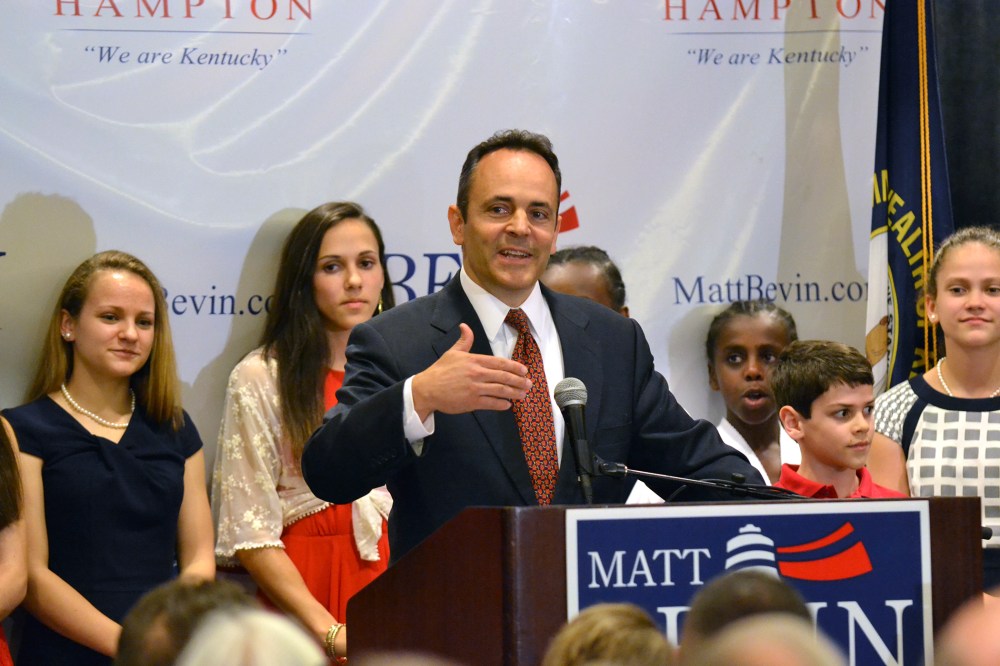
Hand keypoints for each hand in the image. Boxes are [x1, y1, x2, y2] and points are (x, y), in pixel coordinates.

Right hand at [412, 323, 530, 418]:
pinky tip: (508, 405)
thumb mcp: (452, 353)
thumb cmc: (439, 371)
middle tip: (529, 384)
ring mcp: (475, 388)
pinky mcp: (471, 402)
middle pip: (504, 376)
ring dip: (514, 393)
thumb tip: (465, 326)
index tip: (524, 370)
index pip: (499, 362)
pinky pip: (491, 403)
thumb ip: (464, 341)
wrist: (427, 389)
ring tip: (523, 394)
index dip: (514, 367)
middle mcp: (477, 373)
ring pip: (500, 390)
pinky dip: (502, 404)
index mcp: (474, 360)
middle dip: (519, 381)